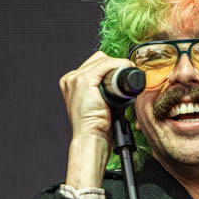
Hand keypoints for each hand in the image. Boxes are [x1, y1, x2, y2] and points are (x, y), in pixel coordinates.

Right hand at [59, 52, 132, 188]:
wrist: (91, 138)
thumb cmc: (96, 127)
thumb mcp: (99, 106)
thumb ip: (104, 94)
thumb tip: (121, 89)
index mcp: (72, 84)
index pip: (95, 65)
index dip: (111, 67)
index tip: (125, 73)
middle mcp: (71, 79)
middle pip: (98, 59)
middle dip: (115, 65)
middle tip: (128, 75)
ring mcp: (75, 79)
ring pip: (102, 60)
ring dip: (118, 65)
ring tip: (127, 75)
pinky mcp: (83, 81)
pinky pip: (105, 65)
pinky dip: (118, 65)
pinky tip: (127, 69)